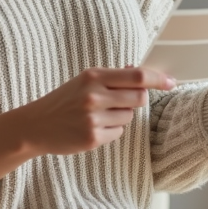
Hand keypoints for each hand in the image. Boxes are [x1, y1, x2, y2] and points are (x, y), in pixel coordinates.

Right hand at [0, 67, 174, 181]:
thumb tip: (139, 71)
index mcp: (93, 76)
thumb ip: (112, 77)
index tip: (171, 82)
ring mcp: (93, 118)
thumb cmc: (64, 100)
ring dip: (119, 117)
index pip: (136, 76)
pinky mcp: (92, 138)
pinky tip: (91, 128)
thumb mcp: (84, 81)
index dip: (157, 79)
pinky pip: (118, 133)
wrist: (36, 125)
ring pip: (128, 117)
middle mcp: (94, 96)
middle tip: (117, 102)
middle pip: (138, 98)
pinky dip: (110, 131)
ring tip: (97, 116)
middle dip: (135, 101)